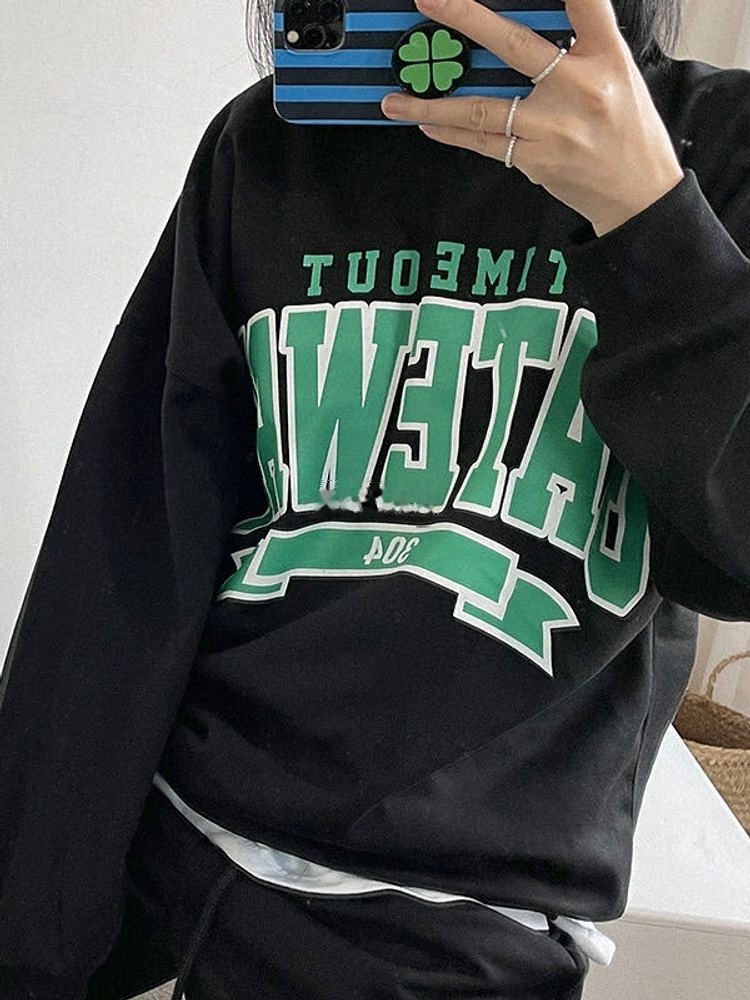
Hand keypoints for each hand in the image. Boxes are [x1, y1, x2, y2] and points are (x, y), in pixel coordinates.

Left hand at [381, 0, 684, 236]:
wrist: (637, 192)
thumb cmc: (625, 127)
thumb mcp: (617, 71)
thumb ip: (579, 42)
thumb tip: (520, 27)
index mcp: (606, 56)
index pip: (586, 3)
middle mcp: (579, 88)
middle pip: (515, 46)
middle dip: (466, 19)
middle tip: (428, 0)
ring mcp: (552, 128)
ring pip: (483, 109)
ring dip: (434, 103)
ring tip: (395, 98)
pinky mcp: (535, 160)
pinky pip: (484, 143)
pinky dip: (452, 131)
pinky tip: (424, 122)